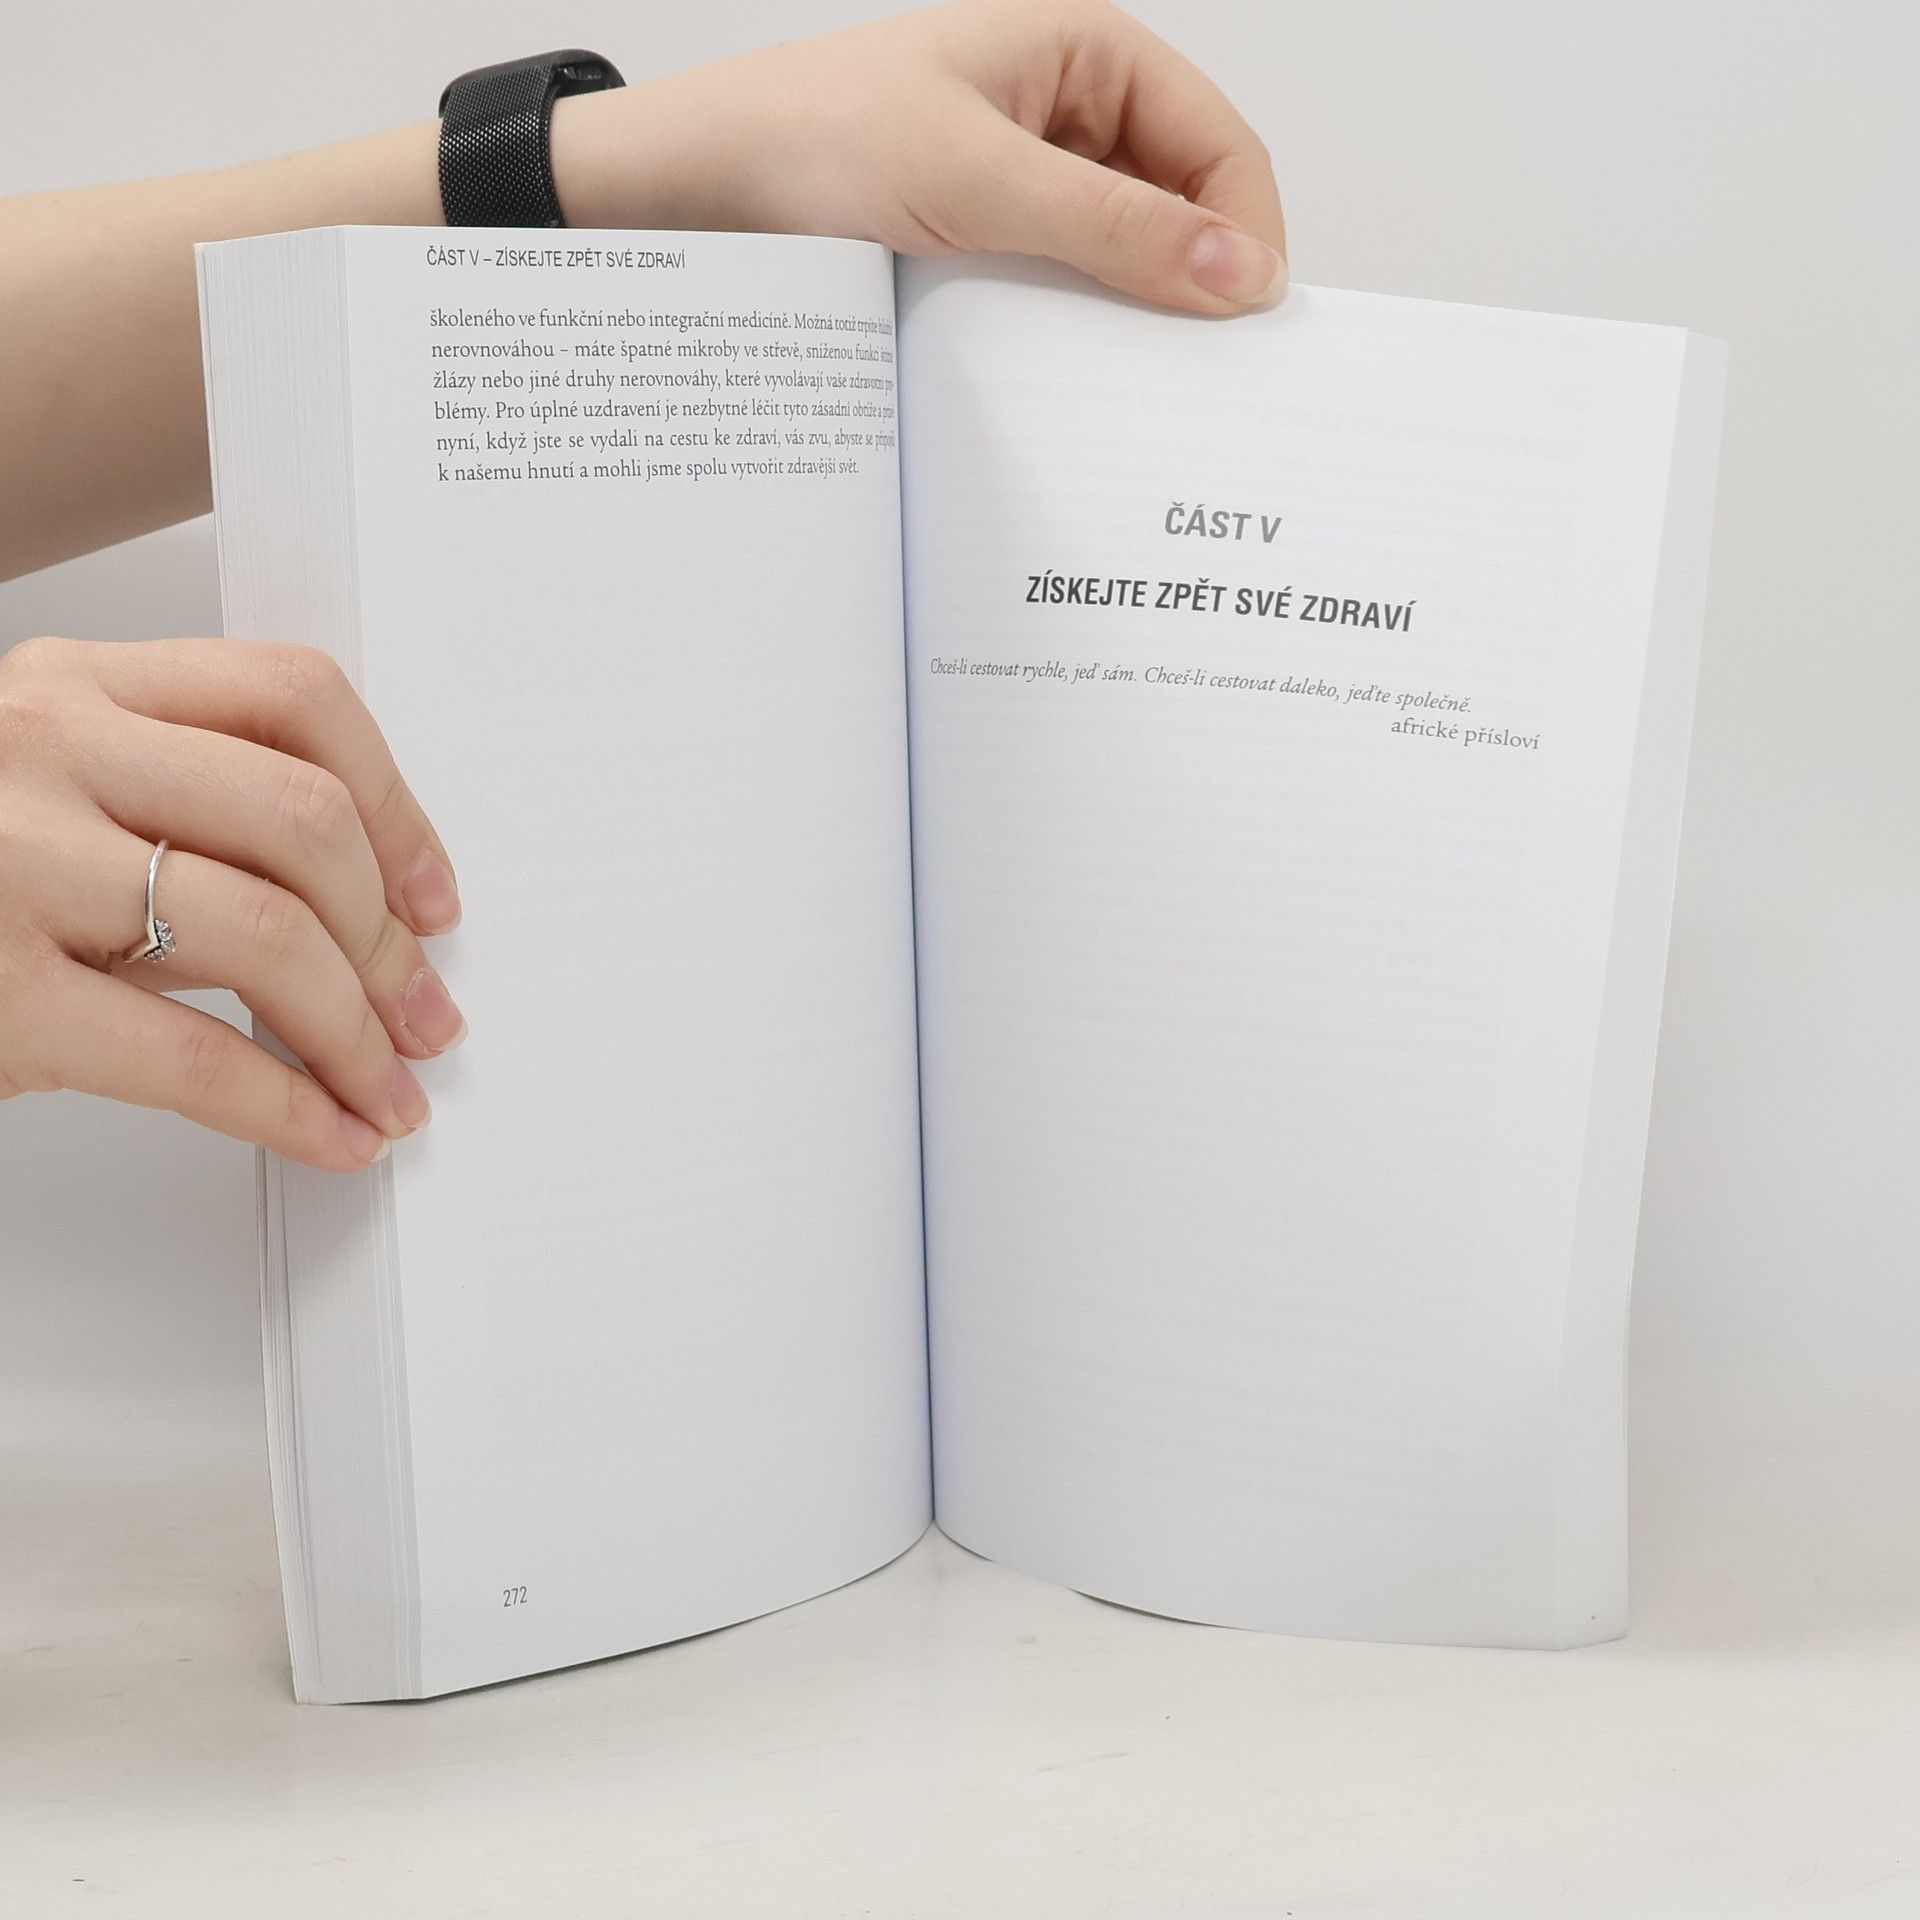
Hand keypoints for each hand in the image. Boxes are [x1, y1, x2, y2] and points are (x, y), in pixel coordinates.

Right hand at [0, 636, 464, 1170]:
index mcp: (75, 684)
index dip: (396, 805)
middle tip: (427, 1014)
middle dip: (392, 942)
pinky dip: (289, 1107)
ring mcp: (10, 865)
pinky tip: (329, 1134)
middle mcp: (43, 749)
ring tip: (389, 1086)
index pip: (295, 695)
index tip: (434, 895)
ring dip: (359, 1031)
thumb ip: (177, 807)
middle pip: (303, 821)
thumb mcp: (40, 788)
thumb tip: (364, 910)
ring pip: (268, 933)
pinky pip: (192, 1055)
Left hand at [553, 0, 1286, 314]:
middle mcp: (1067, 109)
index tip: (1243, 331)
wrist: (688, 189)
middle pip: (1183, 206)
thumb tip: (1239, 274)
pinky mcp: (988, 236)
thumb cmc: (809, 142)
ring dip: (1129, 316)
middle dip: (1193, 284)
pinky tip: (1063, 373)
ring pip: (1124, 256)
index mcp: (1086, 51)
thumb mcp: (978, 182)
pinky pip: (1064, 286)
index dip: (1244, 235)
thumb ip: (1114, 229)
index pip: (1220, 147)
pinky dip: (1074, 329)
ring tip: (1124, 384)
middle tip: (1194, 379)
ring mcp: (1027, 176)